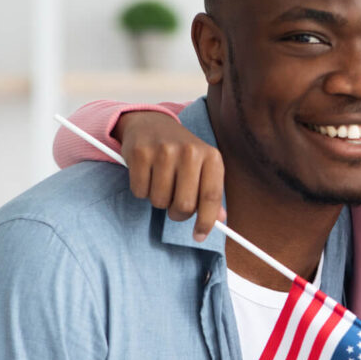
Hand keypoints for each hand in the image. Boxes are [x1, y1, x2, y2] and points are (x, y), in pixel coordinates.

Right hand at [115, 111, 225, 241]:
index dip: (206, 221)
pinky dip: (142, 191)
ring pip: (160, 201)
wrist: (152, 124)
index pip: (211, 197)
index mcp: (211, 156)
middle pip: (185, 205)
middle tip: (174, 206)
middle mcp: (190, 152)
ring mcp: (164, 151)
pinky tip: (147, 175)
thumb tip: (220, 220)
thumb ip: (210, 192)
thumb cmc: (181, 153)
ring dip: (158, 201)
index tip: (199, 235)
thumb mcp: (203, 167)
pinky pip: (140, 191)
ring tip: (161, 184)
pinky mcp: (140, 153)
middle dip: (178, 213)